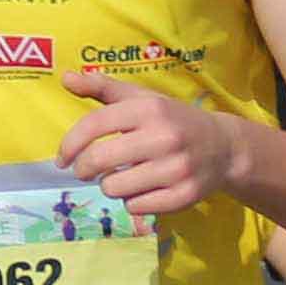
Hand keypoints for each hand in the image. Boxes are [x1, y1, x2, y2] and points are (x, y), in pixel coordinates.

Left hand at [57, 64, 239, 216]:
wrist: (223, 147)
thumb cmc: (172, 120)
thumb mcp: (142, 98)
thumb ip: (103, 88)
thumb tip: (66, 78)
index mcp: (149, 109)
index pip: (95, 124)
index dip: (70, 143)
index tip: (62, 159)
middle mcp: (164, 137)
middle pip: (99, 161)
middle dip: (84, 169)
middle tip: (86, 171)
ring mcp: (176, 168)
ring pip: (115, 188)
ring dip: (111, 186)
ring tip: (123, 176)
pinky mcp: (184, 195)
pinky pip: (136, 207)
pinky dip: (132, 202)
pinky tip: (143, 189)